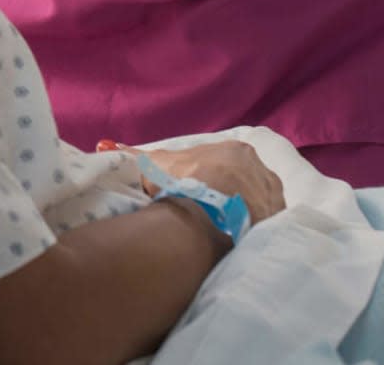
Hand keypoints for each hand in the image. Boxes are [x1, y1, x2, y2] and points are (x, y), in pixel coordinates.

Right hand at [101, 139, 286, 227]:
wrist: (211, 218)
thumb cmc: (183, 185)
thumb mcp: (153, 166)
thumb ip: (133, 156)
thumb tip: (104, 146)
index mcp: (235, 151)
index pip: (220, 164)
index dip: (204, 180)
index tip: (192, 195)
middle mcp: (261, 169)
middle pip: (241, 182)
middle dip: (227, 195)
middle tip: (206, 214)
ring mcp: (274, 197)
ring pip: (255, 203)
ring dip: (242, 213)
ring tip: (221, 229)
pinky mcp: (279, 222)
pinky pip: (267, 224)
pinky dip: (253, 230)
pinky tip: (237, 238)